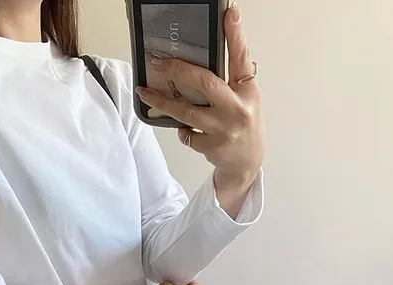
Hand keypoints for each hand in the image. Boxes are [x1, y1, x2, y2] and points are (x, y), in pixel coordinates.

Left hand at [136, 4, 264, 189]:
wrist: (247, 163)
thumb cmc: (243, 124)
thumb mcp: (246, 99)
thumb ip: (230, 81)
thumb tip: (201, 59)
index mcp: (248, 91)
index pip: (241, 59)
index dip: (235, 35)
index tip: (229, 13)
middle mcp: (237, 109)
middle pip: (205, 83)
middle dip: (178, 70)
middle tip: (158, 61)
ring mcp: (223, 129)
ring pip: (186, 112)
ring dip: (161, 101)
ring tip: (144, 92)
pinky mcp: (211, 146)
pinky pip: (186, 132)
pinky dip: (181, 128)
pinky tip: (184, 128)